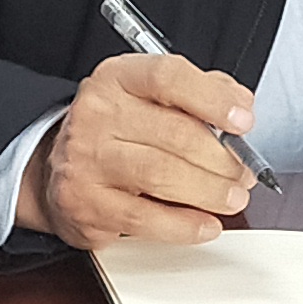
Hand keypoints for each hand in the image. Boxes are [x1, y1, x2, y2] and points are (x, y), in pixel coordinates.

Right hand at [19, 52, 262, 249]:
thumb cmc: (115, 132)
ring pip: (161, 175)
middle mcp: (96, 114)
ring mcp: (86, 160)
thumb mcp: (150, 97)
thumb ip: (198, 93)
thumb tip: (240, 104)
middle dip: (222, 158)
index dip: (212, 99)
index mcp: (117, 79)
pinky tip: (205, 225)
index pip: (167, 77)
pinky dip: (184, 226)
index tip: (243, 121)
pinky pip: (144, 219)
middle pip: (174, 133)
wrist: (58, 169)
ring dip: (208, 191)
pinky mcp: (85, 204)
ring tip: (231, 197)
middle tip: (244, 172)